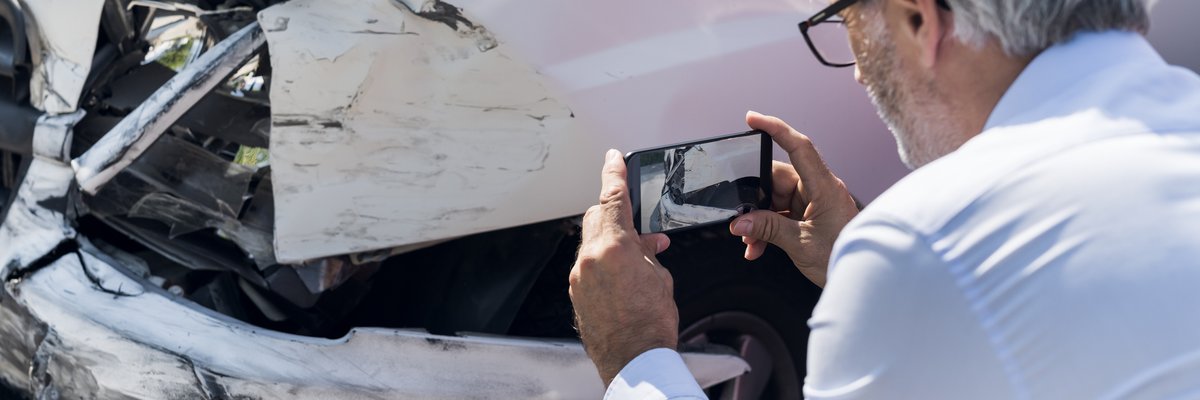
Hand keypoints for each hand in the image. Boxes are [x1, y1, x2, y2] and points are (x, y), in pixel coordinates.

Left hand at [569, 149, 679, 385]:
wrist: (634, 362)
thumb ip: (647, 253)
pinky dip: (605, 263)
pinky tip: (624, 278)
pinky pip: (589, 266)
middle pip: (597, 218)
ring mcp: (579, 278)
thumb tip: (646, 245)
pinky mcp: (576, 294)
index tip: (613, 157)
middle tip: (640, 226)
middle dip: (616, 214)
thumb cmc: (651, 325)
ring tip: (638, 260)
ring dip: (613, 242)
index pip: (612, 198)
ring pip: (592, 243)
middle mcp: (590, 259)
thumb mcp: (660, 279)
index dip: (614, 174)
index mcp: (613, 248)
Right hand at [730, 111, 859, 286]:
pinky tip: (757, 247)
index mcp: (825, 187)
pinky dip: (768, 228)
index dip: (776, 128)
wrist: (864, 278)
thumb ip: (768, 230)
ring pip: (776, 199)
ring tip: (750, 241)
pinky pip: (782, 214)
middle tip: (740, 218)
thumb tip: (740, 222)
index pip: (800, 147)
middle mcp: (820, 189)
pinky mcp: (810, 216)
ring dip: (759, 219)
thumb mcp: (800, 245)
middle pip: (778, 178)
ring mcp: (815, 203)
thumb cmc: (842, 258)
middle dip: (755, 198)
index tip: (752, 118)